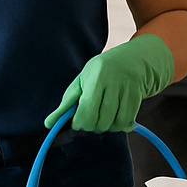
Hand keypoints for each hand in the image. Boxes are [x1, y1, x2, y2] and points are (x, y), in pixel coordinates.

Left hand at [45, 33, 173, 132]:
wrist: (132, 60)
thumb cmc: (100, 72)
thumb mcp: (81, 82)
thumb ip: (66, 103)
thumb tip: (48, 124)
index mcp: (96, 76)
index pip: (87, 109)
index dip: (79, 122)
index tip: (77, 123)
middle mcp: (114, 82)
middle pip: (100, 120)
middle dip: (91, 126)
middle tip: (89, 120)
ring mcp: (127, 90)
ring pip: (114, 124)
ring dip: (105, 127)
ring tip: (100, 119)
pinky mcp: (137, 98)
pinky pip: (126, 122)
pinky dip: (118, 126)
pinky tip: (113, 119)